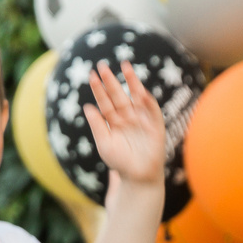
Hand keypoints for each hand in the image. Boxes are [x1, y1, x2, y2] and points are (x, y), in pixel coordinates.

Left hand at [81, 61, 166, 186]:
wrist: (138, 177)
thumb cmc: (120, 162)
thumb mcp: (104, 143)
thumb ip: (97, 125)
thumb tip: (87, 106)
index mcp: (113, 121)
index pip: (104, 102)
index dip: (98, 89)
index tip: (91, 75)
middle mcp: (127, 117)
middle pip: (118, 95)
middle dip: (111, 80)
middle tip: (102, 65)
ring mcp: (141, 119)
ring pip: (135, 97)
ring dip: (132, 82)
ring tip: (125, 66)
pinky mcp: (155, 125)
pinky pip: (152, 110)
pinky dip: (148, 101)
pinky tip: (141, 91)